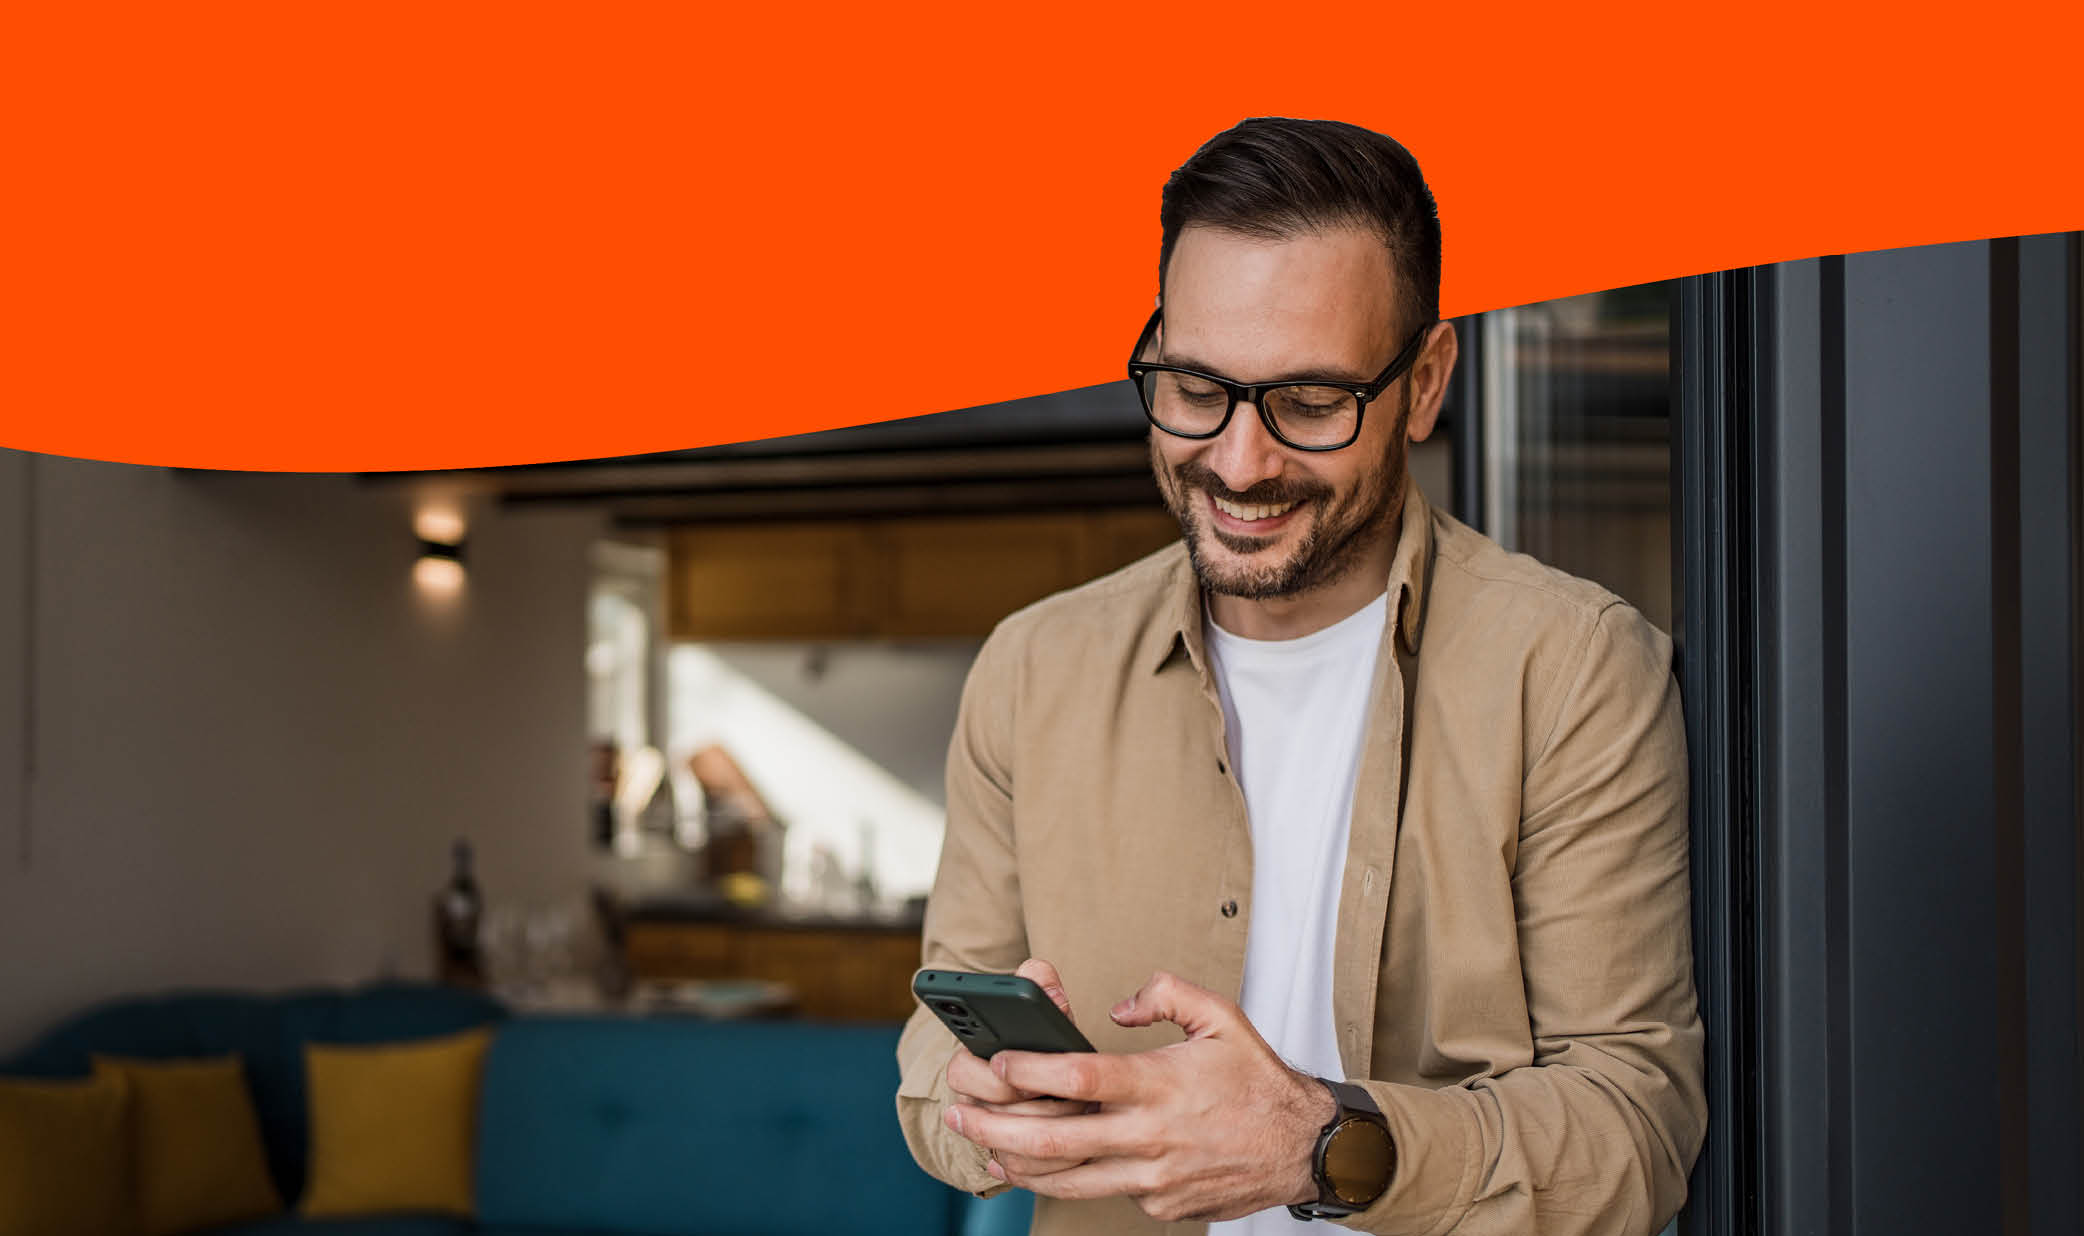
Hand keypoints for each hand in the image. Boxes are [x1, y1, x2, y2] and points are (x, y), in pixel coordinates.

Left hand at [945, 970, 1338, 1222]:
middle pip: (1055, 1141)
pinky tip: (1042, 1164)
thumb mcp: (1221, 1018)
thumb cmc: (1259, 1081)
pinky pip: (1104, 1193)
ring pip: (1067, 1182)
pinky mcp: (1159, 1207)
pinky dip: (1071, 1179)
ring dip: (1016, 1163)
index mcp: (1161, 1085)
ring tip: (982, 1144)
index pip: (1081, 1079)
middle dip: (995, 1127)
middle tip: (957, 1113)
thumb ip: (1165, 994)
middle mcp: (1151, 1137)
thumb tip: (1115, 1008)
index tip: (997, 1061)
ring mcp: (1153, 1180)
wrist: (1304, 1148)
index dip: (1030, 1072)